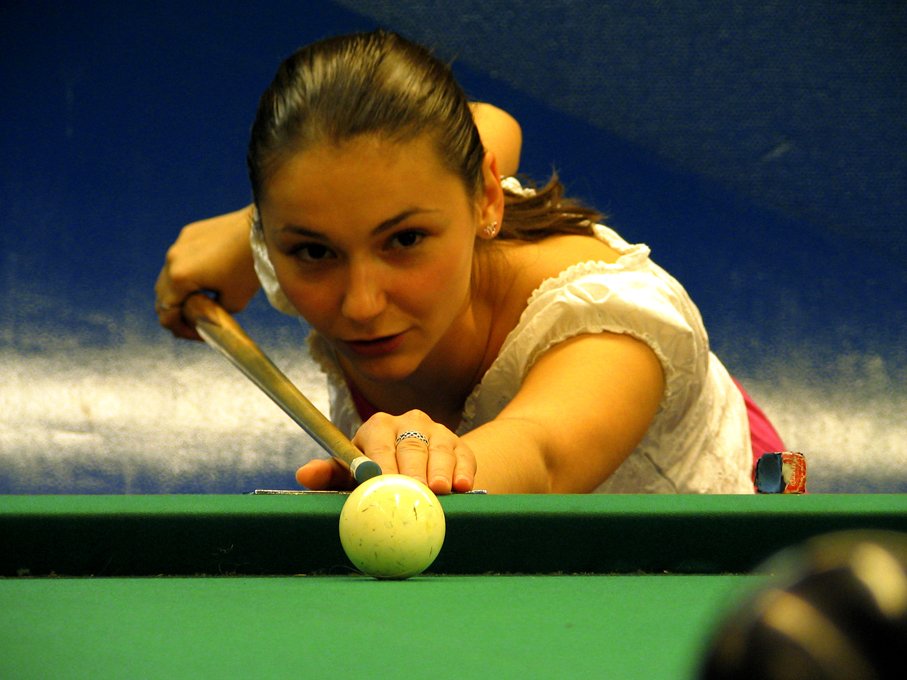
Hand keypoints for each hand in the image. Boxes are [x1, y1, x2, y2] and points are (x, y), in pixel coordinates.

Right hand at [154, 206, 260, 338]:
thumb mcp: (234, 302)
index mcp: (180, 278)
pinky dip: (187, 273)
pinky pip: (180, 258)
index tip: (197, 334)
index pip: (167, 313)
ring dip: (180, 292)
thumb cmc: (249, 266)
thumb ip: (213, 315)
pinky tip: (207, 276)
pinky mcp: (189, 233)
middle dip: (178, 311)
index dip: (180, 329)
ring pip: (168, 276)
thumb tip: (204, 319)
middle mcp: (172, 259)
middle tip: (197, 321)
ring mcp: (179, 243)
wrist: (262, 230)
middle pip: (163, 295)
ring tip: (201, 300)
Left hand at [295, 410, 477, 494]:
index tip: (381, 482)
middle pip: (411, 445)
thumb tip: (302, 475)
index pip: (379, 442)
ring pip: (438, 449)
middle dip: (413, 469)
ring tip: (440, 490)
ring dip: (440, 470)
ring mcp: (437, 431)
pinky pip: (463, 455)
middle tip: (415, 491)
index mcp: (378, 427)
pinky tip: (464, 486)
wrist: (418, 467)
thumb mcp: (352, 473)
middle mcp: (409, 423)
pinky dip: (464, 471)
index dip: (381, 463)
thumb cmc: (376, 472)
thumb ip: (329, 474)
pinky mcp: (459, 445)